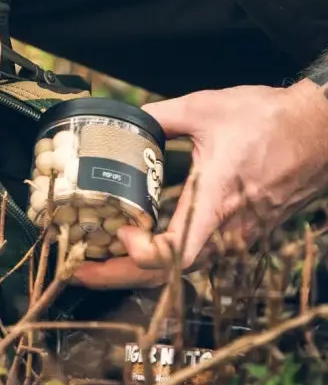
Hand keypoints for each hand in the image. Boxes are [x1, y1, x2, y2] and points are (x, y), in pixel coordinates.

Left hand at [74, 80, 327, 289]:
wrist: (321, 130)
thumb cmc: (269, 120)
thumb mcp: (204, 108)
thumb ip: (159, 116)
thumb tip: (123, 118)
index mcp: (218, 200)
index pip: (179, 252)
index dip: (144, 256)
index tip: (118, 238)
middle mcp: (229, 228)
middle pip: (171, 272)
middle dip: (122, 276)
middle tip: (80, 271)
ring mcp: (239, 234)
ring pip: (184, 267)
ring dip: (139, 270)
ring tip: (98, 260)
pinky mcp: (244, 231)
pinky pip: (200, 254)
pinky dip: (166, 257)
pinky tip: (139, 245)